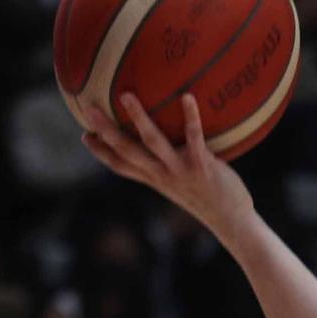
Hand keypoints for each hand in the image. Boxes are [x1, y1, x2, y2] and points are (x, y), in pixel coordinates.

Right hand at [82, 93, 254, 252]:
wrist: (232, 222)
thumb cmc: (209, 198)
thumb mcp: (182, 184)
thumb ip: (170, 166)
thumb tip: (168, 144)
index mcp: (155, 179)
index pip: (120, 166)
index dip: (101, 152)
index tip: (84, 135)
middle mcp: (162, 175)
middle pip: (126, 151)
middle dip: (106, 130)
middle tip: (88, 107)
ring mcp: (180, 171)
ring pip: (153, 143)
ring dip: (138, 119)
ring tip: (125, 95)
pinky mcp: (202, 167)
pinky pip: (194, 138)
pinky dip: (191, 117)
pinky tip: (187, 96)